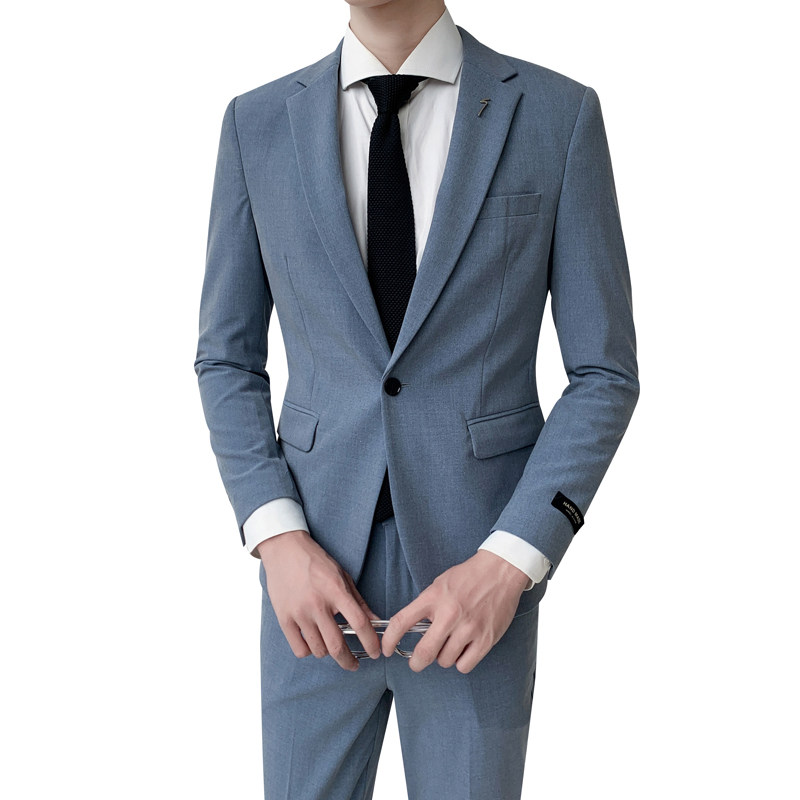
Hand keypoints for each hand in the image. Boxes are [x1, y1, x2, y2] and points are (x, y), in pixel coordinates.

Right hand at [258, 529, 381, 670]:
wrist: (284, 549)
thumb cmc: (316, 561)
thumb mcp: (342, 575)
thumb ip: (359, 601)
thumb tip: (376, 621)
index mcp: (336, 590)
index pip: (359, 623)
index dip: (370, 642)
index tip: (375, 652)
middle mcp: (318, 604)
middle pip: (337, 645)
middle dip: (349, 661)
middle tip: (354, 664)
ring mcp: (299, 612)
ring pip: (318, 649)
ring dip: (329, 654)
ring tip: (332, 647)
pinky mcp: (284, 618)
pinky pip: (299, 648)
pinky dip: (309, 651)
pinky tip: (313, 643)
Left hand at [380, 550, 529, 672]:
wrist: (500, 571)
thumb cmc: (468, 577)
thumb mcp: (440, 584)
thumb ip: (427, 606)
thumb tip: (415, 630)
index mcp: (433, 597)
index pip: (401, 622)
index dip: (389, 640)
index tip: (386, 649)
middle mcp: (449, 614)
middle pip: (423, 653)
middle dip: (416, 663)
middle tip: (416, 662)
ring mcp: (469, 628)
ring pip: (444, 661)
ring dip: (443, 657)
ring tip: (449, 645)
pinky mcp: (486, 639)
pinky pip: (464, 665)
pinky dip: (461, 662)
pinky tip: (463, 650)